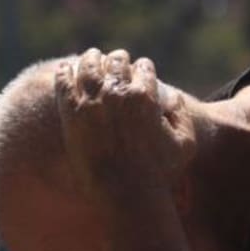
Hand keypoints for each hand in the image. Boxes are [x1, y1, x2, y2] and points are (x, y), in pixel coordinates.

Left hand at [54, 48, 191, 203]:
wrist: (125, 192)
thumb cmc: (158, 173)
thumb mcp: (185, 144)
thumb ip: (181, 115)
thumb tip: (171, 96)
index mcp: (145, 95)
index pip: (143, 67)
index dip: (141, 68)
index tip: (137, 71)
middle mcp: (118, 92)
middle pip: (116, 61)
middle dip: (117, 60)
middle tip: (113, 61)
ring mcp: (92, 101)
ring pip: (89, 65)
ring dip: (91, 59)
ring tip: (89, 58)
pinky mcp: (72, 113)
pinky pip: (65, 82)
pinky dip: (65, 72)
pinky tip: (64, 68)